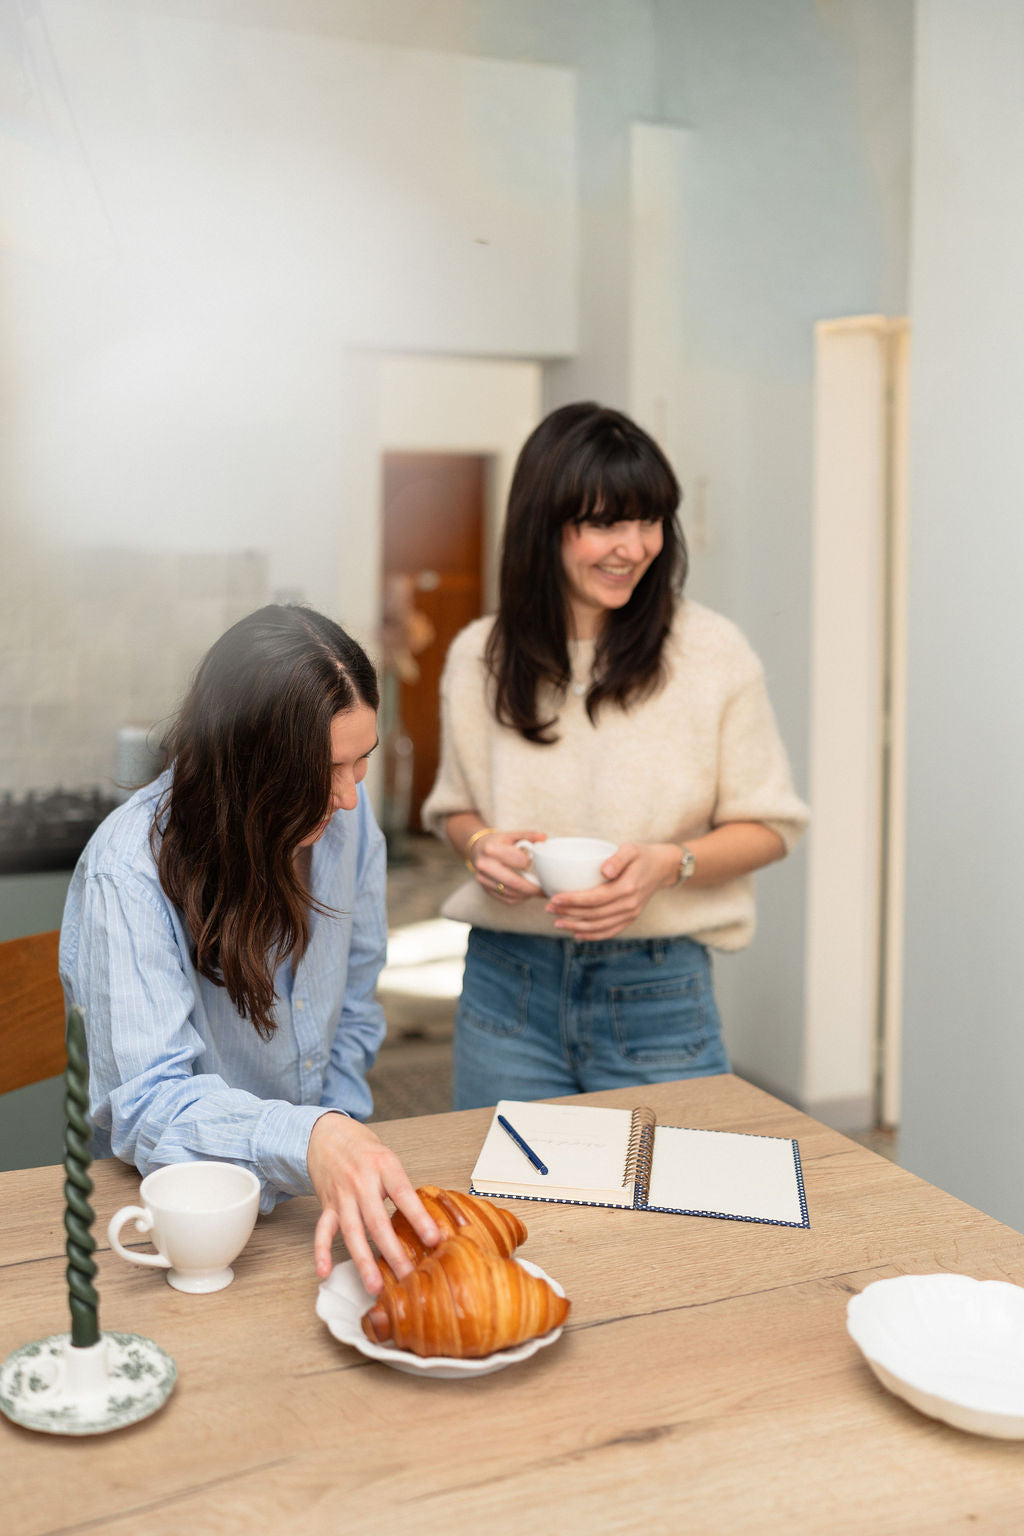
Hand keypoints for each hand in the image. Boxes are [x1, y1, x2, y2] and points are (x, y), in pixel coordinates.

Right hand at [307, 1113, 439, 1293]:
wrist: (327, 1134)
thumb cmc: (364, 1149)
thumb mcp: (389, 1158)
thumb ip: (402, 1187)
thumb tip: (427, 1219)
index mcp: (384, 1166)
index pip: (403, 1194)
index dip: (419, 1217)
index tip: (434, 1239)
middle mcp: (361, 1181)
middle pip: (377, 1221)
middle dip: (393, 1252)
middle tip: (408, 1276)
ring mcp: (342, 1195)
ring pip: (352, 1231)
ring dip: (363, 1261)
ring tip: (374, 1286)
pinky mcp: (327, 1205)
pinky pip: (322, 1231)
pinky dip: (321, 1251)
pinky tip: (324, 1271)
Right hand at [469, 829, 548, 906]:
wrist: (477, 849)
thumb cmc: (498, 842)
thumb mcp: (511, 835)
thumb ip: (528, 836)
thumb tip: (543, 837)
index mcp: (492, 848)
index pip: (518, 860)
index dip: (530, 863)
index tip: (537, 864)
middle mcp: (484, 865)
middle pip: (513, 882)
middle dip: (532, 888)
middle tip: (544, 889)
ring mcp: (483, 879)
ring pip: (510, 893)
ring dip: (526, 895)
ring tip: (537, 891)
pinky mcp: (485, 889)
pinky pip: (506, 899)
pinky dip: (519, 898)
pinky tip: (526, 893)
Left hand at [545, 842, 678, 939]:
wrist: (663, 867)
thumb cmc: (642, 855)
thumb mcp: (631, 849)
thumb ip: (617, 858)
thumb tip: (604, 871)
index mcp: (628, 888)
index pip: (595, 898)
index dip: (573, 900)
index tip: (554, 898)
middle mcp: (629, 905)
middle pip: (594, 914)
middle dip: (569, 913)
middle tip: (548, 908)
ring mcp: (631, 914)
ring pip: (599, 926)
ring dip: (576, 926)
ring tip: (557, 922)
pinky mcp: (630, 918)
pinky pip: (610, 931)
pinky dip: (592, 936)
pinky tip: (576, 934)